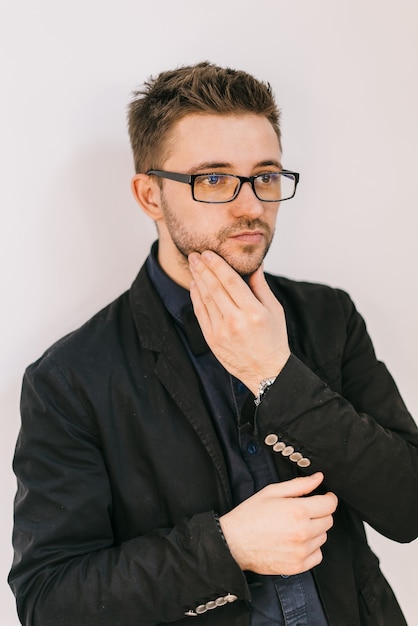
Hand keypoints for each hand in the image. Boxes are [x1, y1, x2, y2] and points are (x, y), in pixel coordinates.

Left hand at [188, 251, 289, 393]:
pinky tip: (195, 285)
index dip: (217, 265)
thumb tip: (254, 264)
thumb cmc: (273, 339)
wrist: (266, 371)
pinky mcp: (212, 340)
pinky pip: (200, 314)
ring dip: (197, 280)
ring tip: (194, 265)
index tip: (208, 253)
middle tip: (195, 254)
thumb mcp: (275, 310)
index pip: (230, 282)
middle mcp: (235, 321)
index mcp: (253, 312)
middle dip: (203, 268)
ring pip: (205, 299)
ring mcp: (221, 332)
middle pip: (214, 288)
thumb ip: (261, 286)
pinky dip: (196, 297)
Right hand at [219, 473, 337, 575]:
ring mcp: (301, 551)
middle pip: (328, 520)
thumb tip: (318, 478)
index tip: (325, 497)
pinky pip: (317, 555)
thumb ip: (299, 485)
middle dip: (320, 512)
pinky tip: (297, 541)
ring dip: (315, 530)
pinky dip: (311, 548)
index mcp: (298, 511)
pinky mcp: (298, 566)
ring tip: (295, 526)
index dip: (329, 498)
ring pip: (323, 537)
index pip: (329, 505)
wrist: (233, 542)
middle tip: (305, 511)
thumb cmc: (249, 516)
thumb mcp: (272, 492)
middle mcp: (303, 532)